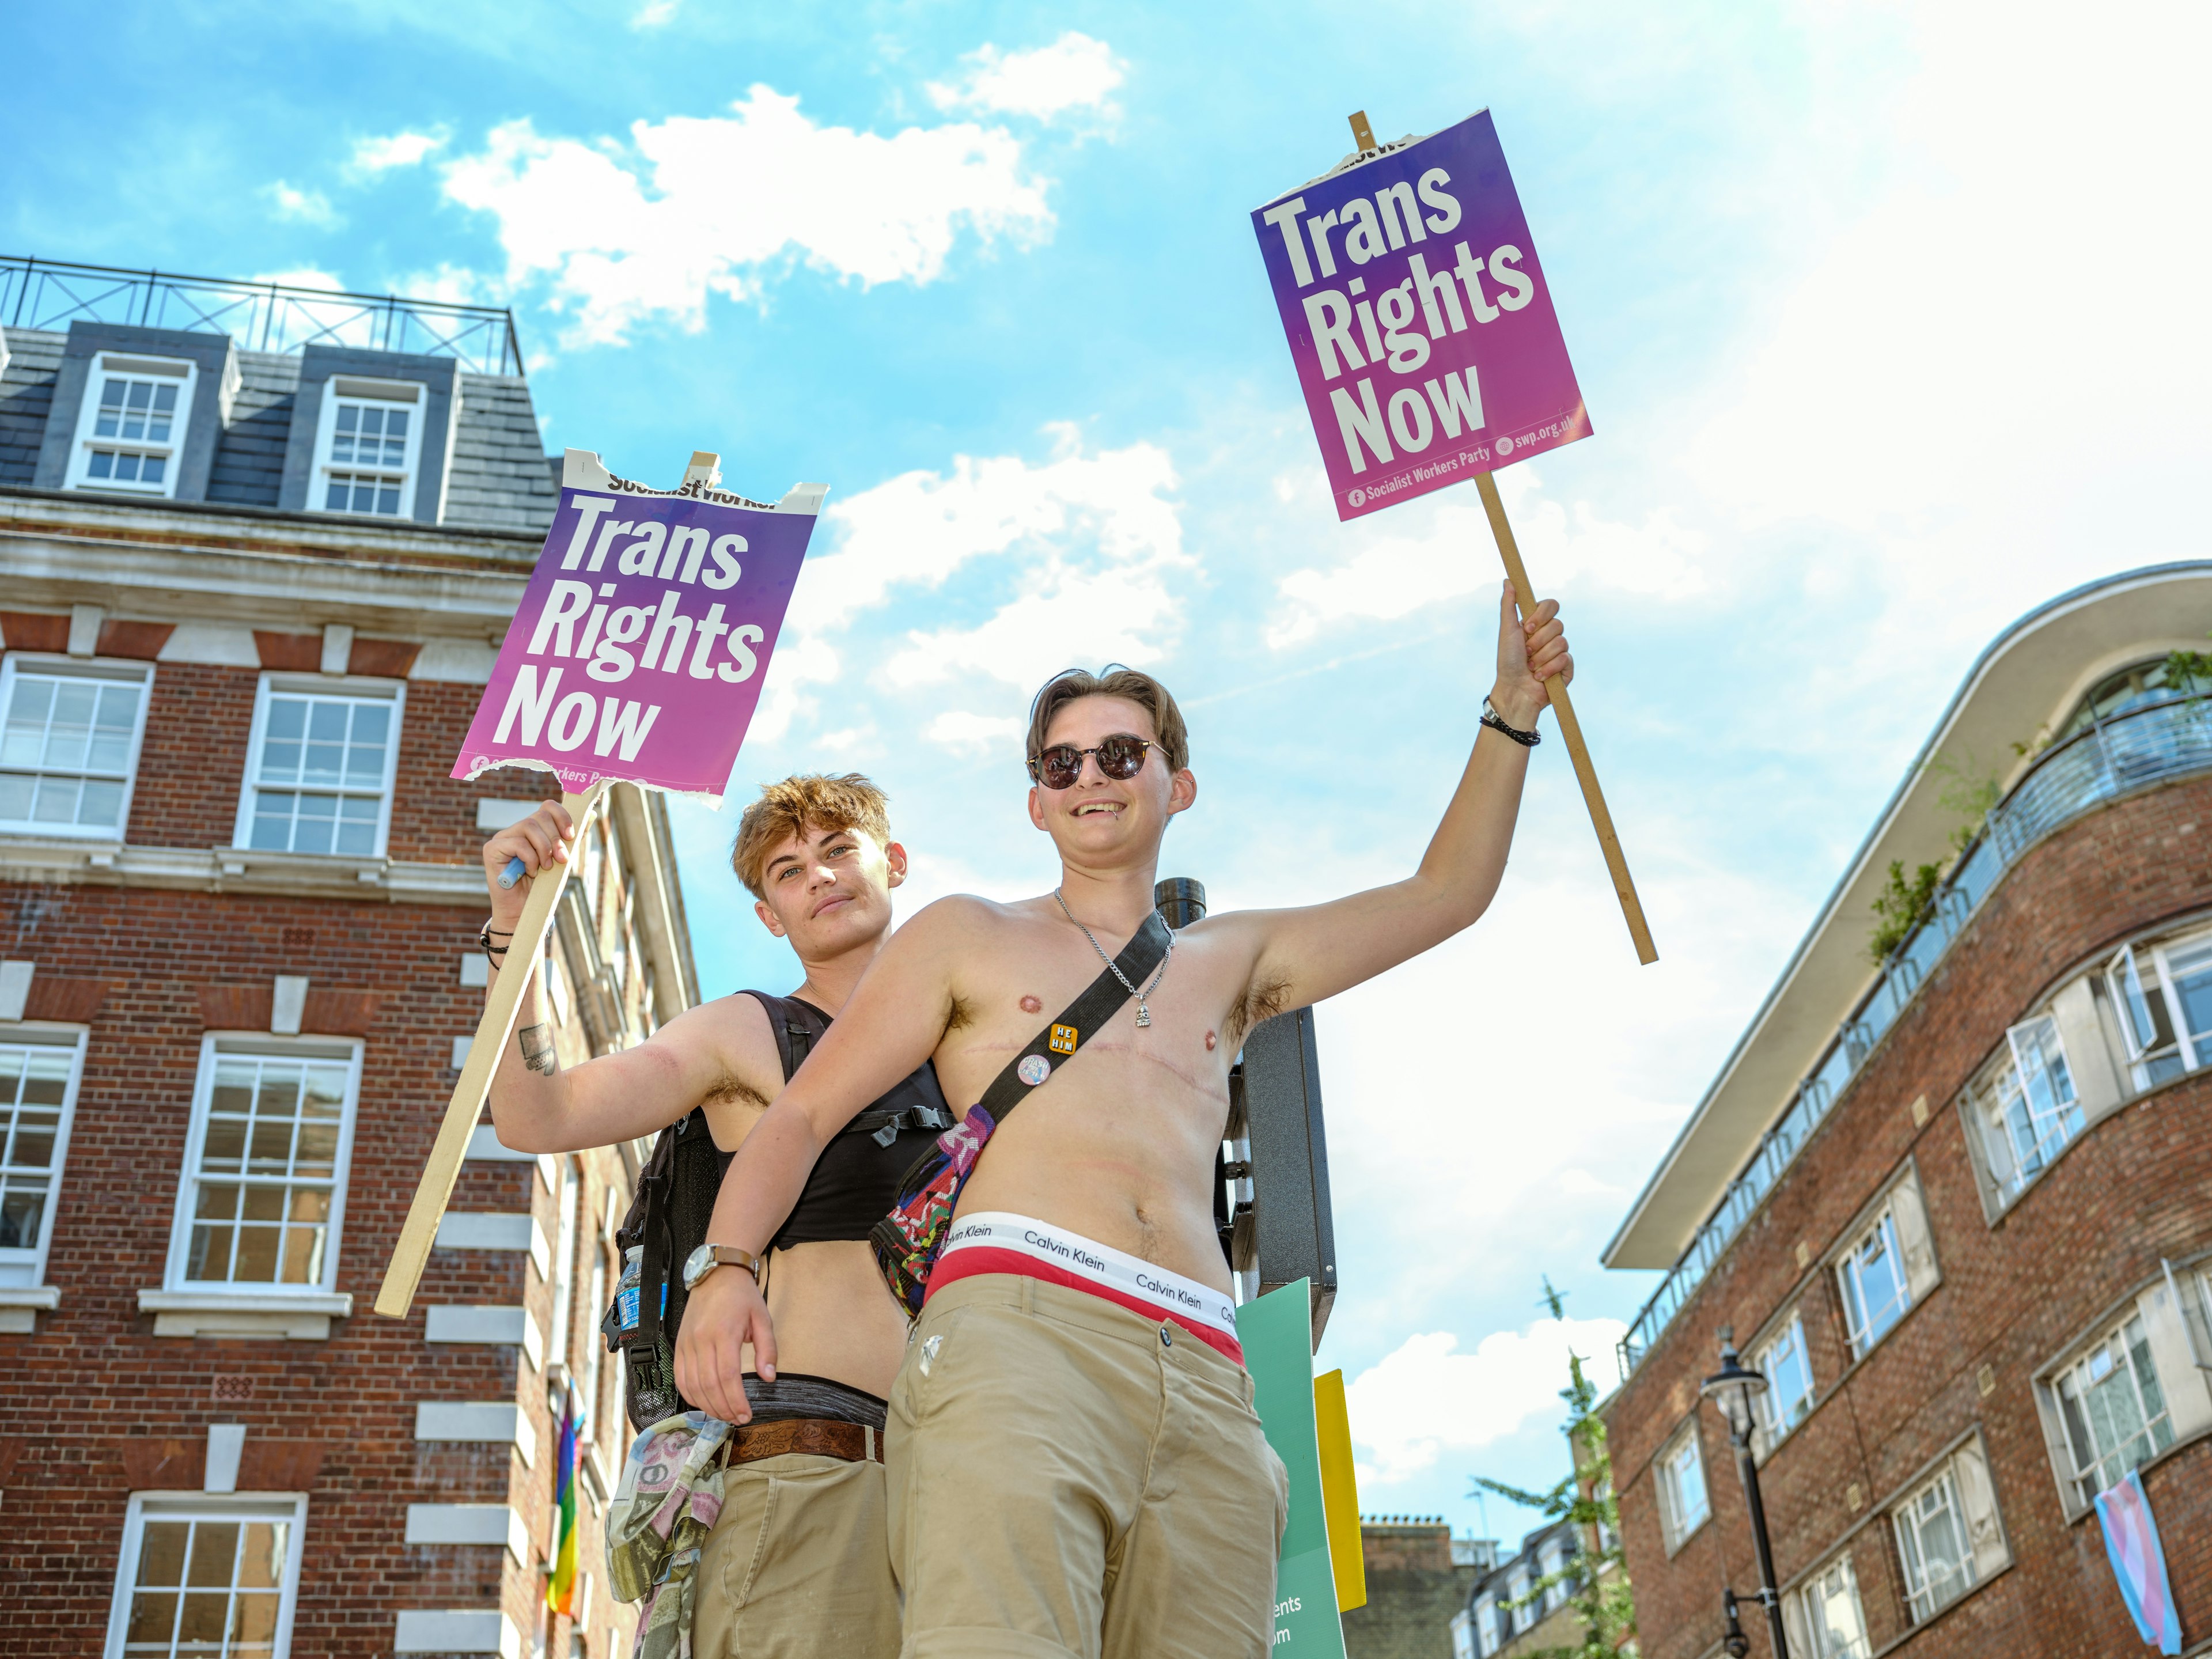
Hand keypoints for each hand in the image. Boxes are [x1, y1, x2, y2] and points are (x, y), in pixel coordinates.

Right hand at [480, 802, 574, 930]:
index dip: (562, 817)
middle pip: (539, 816)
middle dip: (555, 838)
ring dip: (544, 849)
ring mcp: (502, 838)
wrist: (523, 911)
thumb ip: (573, 838)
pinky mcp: (491, 849)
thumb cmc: (542, 886)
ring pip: (528, 826)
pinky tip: (530, 872)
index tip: (571, 836)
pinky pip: (518, 844)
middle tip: (561, 859)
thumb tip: (592, 814)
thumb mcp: (562, 859)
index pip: (547, 807)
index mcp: (533, 829)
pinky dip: (530, 859)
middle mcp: (515, 829)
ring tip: (546, 867)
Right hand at [674, 1261, 774, 1424]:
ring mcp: (687, 1343)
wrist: (716, 1274)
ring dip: (707, 1405)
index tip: (746, 1415)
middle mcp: (701, 1340)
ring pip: (692, 1384)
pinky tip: (703, 1403)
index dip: (736, 1400)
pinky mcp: (679, 1345)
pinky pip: (679, 1376)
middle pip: (709, 1384)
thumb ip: (767, 1349)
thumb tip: (769, 1378)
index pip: (728, 1376)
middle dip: (723, 1408)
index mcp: (724, 1333)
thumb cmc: (742, 1296)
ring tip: (723, 1415)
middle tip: (737, 1420)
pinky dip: (690, 1394)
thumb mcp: (763, 1318)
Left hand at [1491, 582, 1571, 730]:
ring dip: (1541, 657)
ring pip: (1562, 642)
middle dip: (1538, 641)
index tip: (1527, 627)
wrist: (1514, 691)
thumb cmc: (1507, 662)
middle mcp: (1550, 636)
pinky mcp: (1567, 668)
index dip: (1542, 615)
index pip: (1552, 605)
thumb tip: (1508, 580)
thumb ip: (1509, 605)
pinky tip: (1540, 677)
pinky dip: (1549, 668)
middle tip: (1526, 652)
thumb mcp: (1507, 631)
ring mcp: (1560, 652)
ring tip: (1531, 667)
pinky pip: (1566, 659)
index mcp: (1538, 624)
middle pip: (1558, 624)